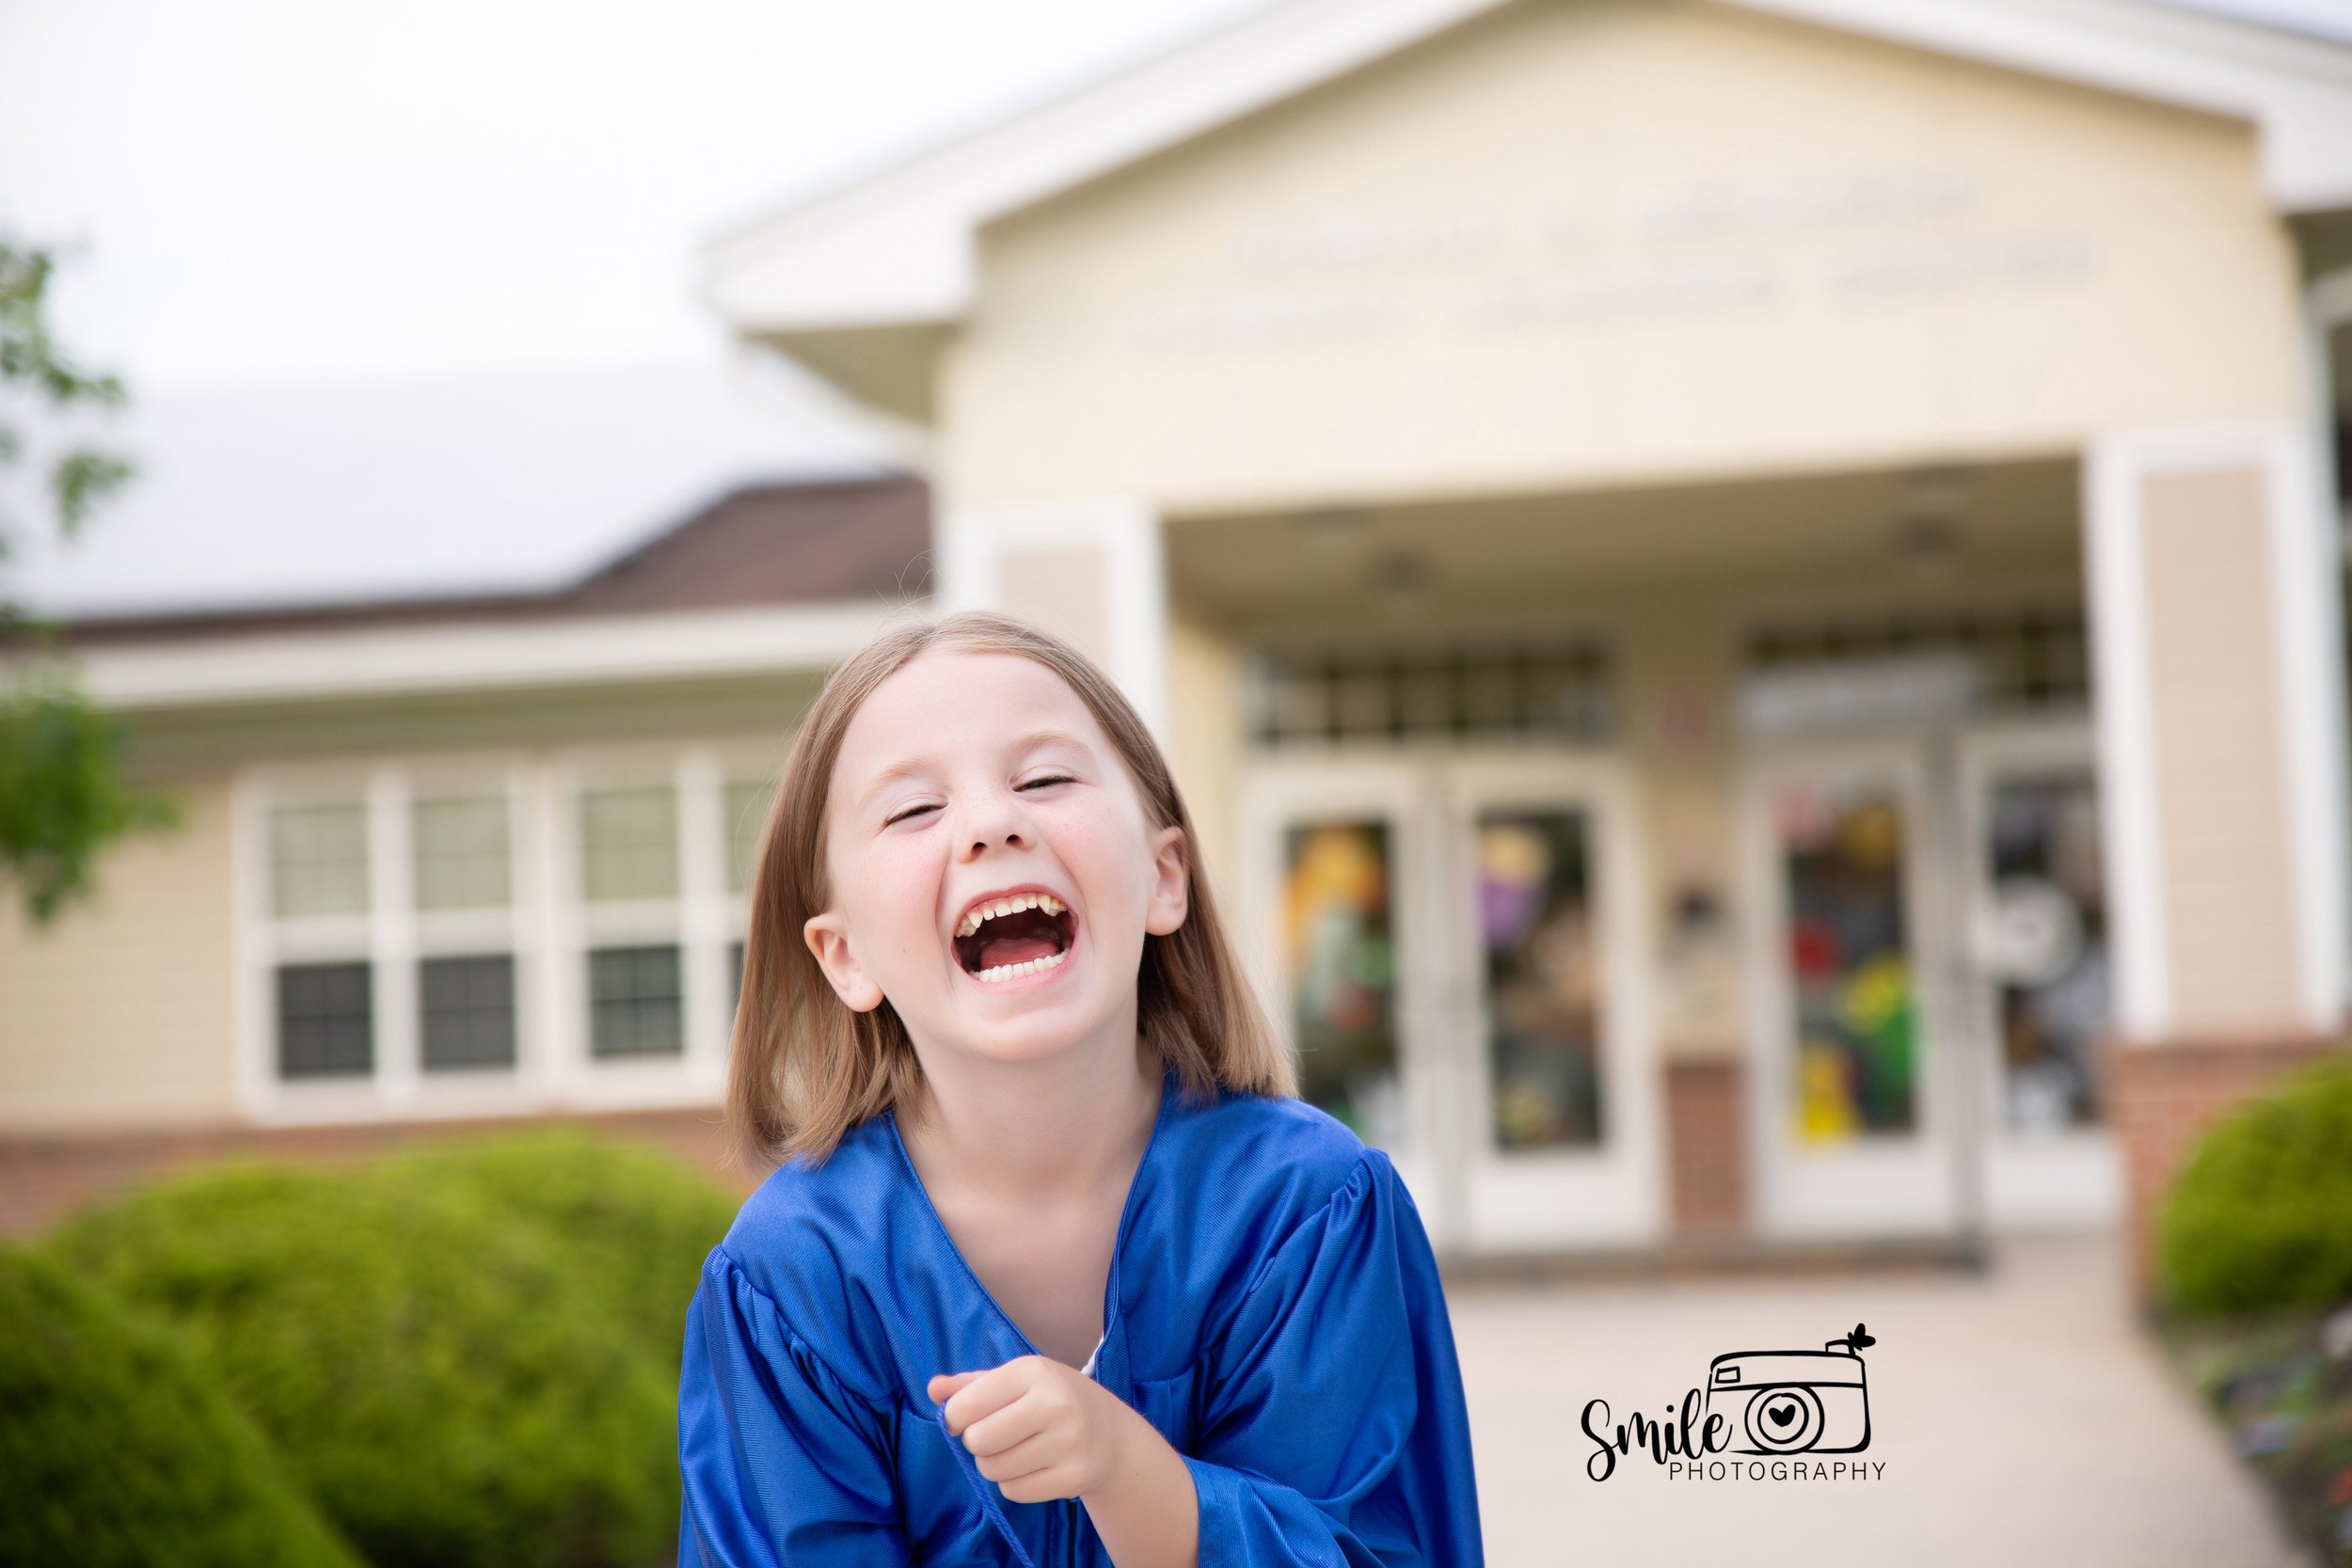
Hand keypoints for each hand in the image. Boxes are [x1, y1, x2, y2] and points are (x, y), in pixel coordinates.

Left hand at [928, 1356, 1134, 1504]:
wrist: (1111, 1435)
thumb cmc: (1051, 1400)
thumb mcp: (1016, 1381)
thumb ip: (971, 1384)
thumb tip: (933, 1389)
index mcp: (1033, 1371)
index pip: (967, 1405)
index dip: (955, 1417)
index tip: (968, 1418)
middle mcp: (1054, 1403)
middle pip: (978, 1441)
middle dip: (978, 1443)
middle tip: (998, 1436)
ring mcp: (1068, 1442)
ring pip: (993, 1469)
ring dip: (995, 1465)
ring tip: (1017, 1451)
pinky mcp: (1075, 1476)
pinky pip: (1014, 1491)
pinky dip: (1014, 1484)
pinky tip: (1035, 1468)